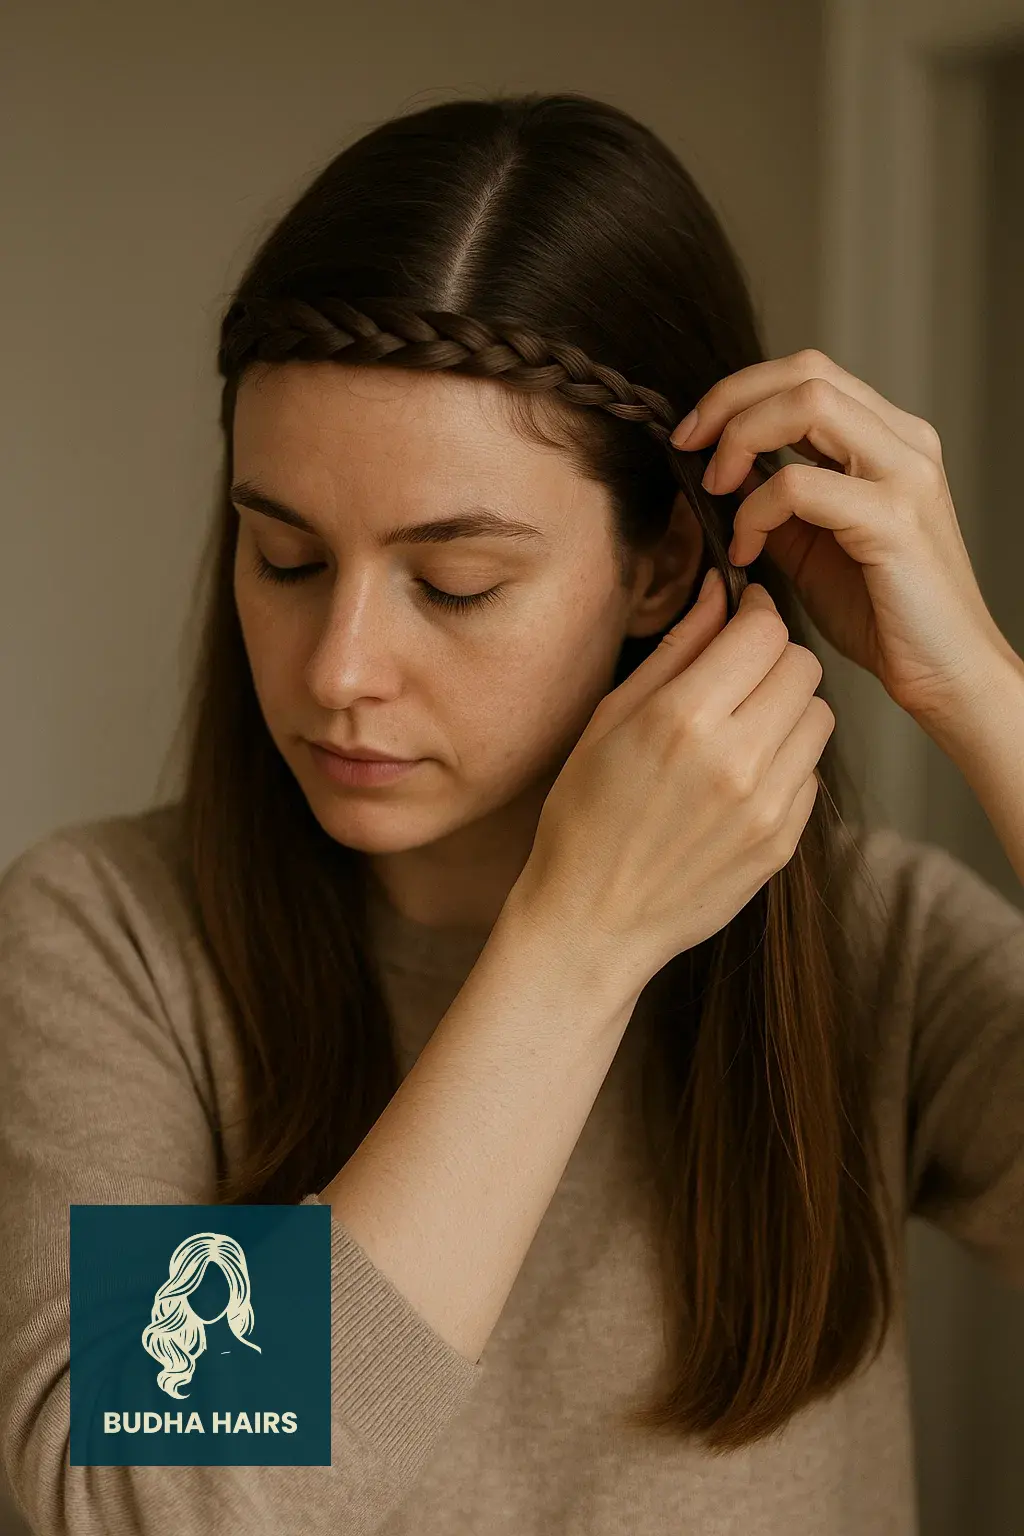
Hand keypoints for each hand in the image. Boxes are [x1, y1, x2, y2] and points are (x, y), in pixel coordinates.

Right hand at [514, 573, 833, 984]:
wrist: (592, 921)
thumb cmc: (584, 816)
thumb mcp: (610, 719)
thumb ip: (676, 649)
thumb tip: (720, 591)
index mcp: (683, 718)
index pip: (765, 632)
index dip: (756, 615)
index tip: (740, 620)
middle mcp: (735, 758)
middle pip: (803, 667)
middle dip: (774, 658)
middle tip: (738, 676)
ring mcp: (766, 805)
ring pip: (820, 716)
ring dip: (788, 709)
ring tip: (741, 729)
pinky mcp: (782, 842)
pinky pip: (811, 772)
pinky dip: (786, 762)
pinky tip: (741, 778)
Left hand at [670, 348, 1016, 722]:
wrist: (943, 671)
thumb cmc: (882, 613)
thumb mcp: (811, 544)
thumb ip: (772, 501)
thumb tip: (722, 470)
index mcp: (890, 438)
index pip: (808, 372)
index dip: (740, 391)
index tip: (694, 434)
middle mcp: (906, 442)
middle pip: (805, 371)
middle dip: (730, 400)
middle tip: (690, 448)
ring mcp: (905, 474)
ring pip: (808, 404)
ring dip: (741, 440)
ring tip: (716, 493)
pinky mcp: (894, 519)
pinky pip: (800, 485)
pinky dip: (756, 510)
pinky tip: (745, 549)